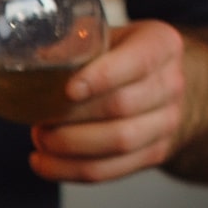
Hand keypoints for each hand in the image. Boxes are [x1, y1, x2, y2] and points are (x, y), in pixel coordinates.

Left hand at [28, 20, 186, 182]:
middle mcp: (171, 84)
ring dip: (69, 146)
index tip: (69, 90)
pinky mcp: (154, 154)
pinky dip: (69, 170)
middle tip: (39, 118)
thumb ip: (75, 44)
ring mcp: (167, 122)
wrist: (162, 88)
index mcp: (161, 45)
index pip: (138, 61)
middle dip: (73, 116)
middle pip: (122, 106)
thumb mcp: (108, 38)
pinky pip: (109, 170)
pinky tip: (43, 163)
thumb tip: (35, 61)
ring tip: (40, 139)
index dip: (102, 77)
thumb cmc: (122, 59)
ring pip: (118, 142)